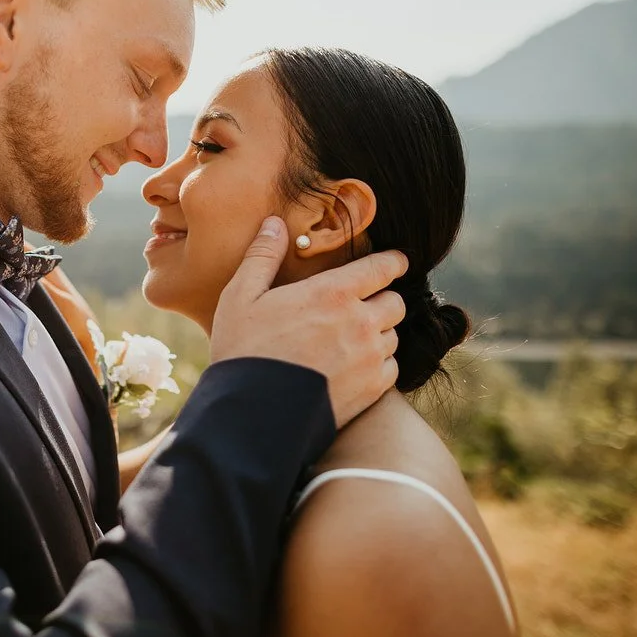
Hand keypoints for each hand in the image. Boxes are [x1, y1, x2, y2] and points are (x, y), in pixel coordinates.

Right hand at [209, 217, 407, 427]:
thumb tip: (275, 223)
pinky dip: (379, 364)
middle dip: (382, 299)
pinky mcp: (372, 390)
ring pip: (394, 335)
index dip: (393, 262)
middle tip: (362, 305)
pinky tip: (355, 366)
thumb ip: (263, 256)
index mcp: (333, 293)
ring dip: (379, 333)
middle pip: (395, 302)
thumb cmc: (243, 350)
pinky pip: (391, 367)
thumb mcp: (241, 296)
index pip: (384, 267)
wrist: (252, 413)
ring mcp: (369, 358)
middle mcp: (360, 322)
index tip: (394, 262)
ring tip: (352, 339)